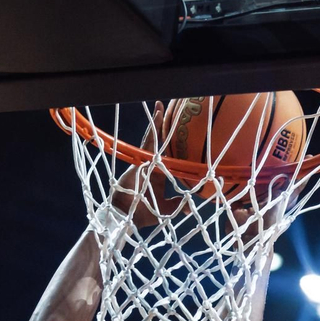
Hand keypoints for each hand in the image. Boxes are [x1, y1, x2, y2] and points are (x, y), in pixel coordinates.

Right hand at [111, 100, 175, 226]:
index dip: (172, 143)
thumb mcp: (166, 208)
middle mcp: (152, 163)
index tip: (179, 132)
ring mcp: (146, 160)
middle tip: (168, 108)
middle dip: (162, 125)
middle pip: (159, 141)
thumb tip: (191, 208)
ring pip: (153, 137)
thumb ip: (178, 205)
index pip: (167, 154)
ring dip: (157, 122)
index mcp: (159, 173)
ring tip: (160, 105)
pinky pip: (148, 141)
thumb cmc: (144, 212)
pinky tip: (157, 115)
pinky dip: (153, 128)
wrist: (127, 215)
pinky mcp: (141, 159)